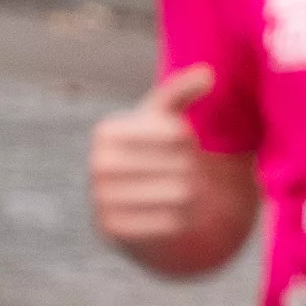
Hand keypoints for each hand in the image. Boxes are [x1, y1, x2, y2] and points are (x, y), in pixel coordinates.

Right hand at [91, 65, 215, 247]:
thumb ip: (183, 91)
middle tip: (176, 173)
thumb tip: (209, 74)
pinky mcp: (113, 231)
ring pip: (182, 195)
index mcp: (106, 131)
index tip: (176, 145)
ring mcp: (100, 200)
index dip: (190, 141)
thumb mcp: (166, 119)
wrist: (139, 206)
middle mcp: (97, 164)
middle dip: (192, 170)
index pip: (179, 134)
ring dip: (192, 195)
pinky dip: (183, 219)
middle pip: (183, 165)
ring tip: (175, 192)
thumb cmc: (157, 153)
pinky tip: (168, 214)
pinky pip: (174, 223)